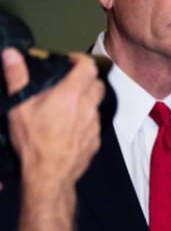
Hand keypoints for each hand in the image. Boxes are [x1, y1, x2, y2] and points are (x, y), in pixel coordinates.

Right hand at [4, 49, 103, 191]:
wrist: (49, 175)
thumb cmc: (34, 143)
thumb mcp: (19, 106)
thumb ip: (17, 77)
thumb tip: (12, 55)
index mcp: (71, 95)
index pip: (88, 67)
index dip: (80, 60)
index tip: (71, 61)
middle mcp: (88, 107)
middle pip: (97, 84)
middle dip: (86, 80)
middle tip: (69, 83)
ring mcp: (94, 124)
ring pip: (96, 105)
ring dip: (85, 101)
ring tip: (66, 106)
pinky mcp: (95, 139)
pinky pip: (94, 124)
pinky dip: (85, 120)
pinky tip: (69, 126)